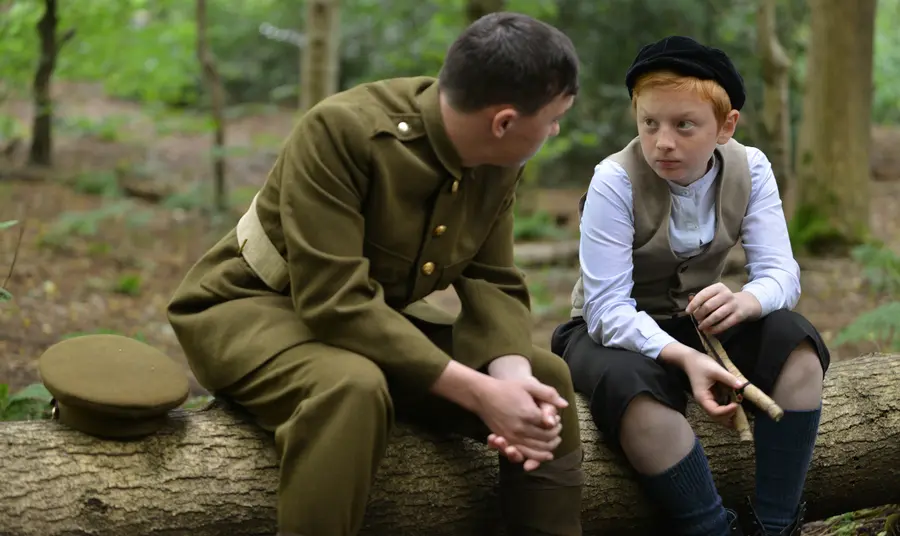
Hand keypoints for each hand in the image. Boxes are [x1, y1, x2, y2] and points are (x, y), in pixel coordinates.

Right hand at [484, 355, 562, 469]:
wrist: (483, 395)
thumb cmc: (507, 388)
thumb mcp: (529, 386)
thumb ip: (549, 394)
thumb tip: (565, 404)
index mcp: (529, 414)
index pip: (550, 427)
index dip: (556, 425)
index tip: (558, 420)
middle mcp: (520, 428)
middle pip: (545, 439)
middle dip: (555, 436)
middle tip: (558, 430)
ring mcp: (512, 436)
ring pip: (536, 450)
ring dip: (548, 448)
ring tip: (554, 442)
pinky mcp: (506, 440)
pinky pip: (524, 453)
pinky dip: (536, 457)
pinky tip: (544, 454)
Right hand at [680, 349, 743, 425]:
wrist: (690, 360)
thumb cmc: (701, 365)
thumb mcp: (716, 370)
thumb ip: (729, 378)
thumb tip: (742, 386)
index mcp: (703, 398)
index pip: (715, 412)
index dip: (727, 411)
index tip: (737, 404)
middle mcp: (704, 402)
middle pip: (716, 417)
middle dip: (728, 416)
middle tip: (739, 408)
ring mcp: (707, 400)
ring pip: (718, 414)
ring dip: (728, 415)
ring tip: (739, 410)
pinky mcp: (711, 396)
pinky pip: (719, 407)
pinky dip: (727, 409)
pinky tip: (734, 405)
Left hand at [686, 283, 761, 334]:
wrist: (744, 304)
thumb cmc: (723, 300)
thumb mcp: (713, 295)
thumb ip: (701, 298)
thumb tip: (689, 300)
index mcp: (718, 287)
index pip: (703, 295)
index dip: (693, 304)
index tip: (687, 311)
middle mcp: (726, 294)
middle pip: (708, 306)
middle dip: (699, 315)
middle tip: (696, 319)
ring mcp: (733, 305)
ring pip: (716, 316)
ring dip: (706, 323)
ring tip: (701, 326)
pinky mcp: (738, 315)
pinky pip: (724, 324)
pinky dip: (714, 329)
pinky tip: (709, 331)